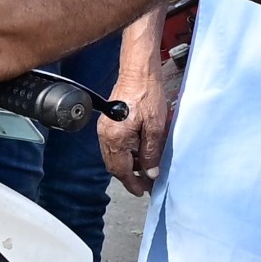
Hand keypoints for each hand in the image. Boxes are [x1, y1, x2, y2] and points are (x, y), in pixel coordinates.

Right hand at [102, 48, 181, 195]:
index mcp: (115, 139)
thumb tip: (150, 172)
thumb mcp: (155, 127)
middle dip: (131, 176)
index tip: (142, 191)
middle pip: (115, 165)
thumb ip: (151, 153)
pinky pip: (115, 145)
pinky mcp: (109, 122)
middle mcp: (105, 135)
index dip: (132, 183)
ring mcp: (105, 128)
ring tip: (147, 167)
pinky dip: (127, 152)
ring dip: (130, 164)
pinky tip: (141, 151)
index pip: (122, 170)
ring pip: (115, 156)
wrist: (138, 71)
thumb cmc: (147, 94)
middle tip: (147, 182)